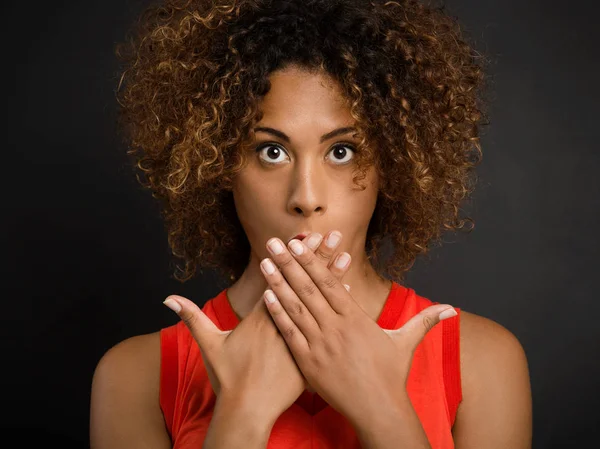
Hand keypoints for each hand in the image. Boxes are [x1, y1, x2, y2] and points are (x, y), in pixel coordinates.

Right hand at [162, 233, 351, 424]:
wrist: (248, 411)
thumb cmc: (228, 378)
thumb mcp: (209, 345)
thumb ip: (193, 318)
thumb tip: (168, 299)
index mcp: (261, 318)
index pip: (280, 278)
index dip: (293, 256)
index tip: (305, 236)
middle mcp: (283, 322)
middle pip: (304, 284)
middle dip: (318, 257)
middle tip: (334, 235)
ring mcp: (299, 337)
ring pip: (320, 302)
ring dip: (333, 277)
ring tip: (346, 255)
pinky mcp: (312, 352)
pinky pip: (328, 325)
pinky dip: (338, 310)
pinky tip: (349, 293)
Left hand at [260, 230, 457, 427]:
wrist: (379, 410)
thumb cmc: (392, 376)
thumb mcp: (407, 343)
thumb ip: (425, 321)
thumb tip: (453, 309)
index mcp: (356, 318)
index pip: (330, 282)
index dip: (313, 261)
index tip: (299, 244)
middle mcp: (336, 328)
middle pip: (309, 289)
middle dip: (290, 264)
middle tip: (274, 243)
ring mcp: (320, 345)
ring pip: (296, 308)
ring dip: (279, 283)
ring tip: (265, 264)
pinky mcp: (309, 362)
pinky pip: (290, 333)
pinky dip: (278, 315)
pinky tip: (266, 298)